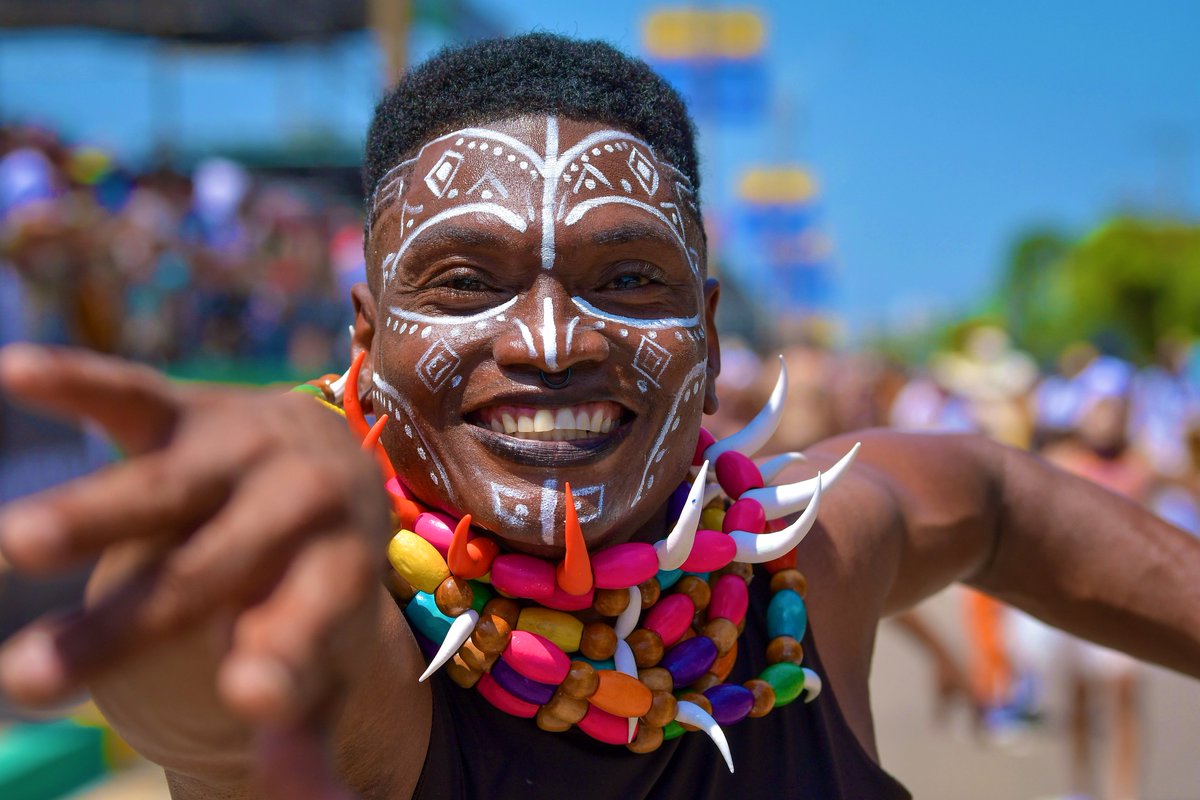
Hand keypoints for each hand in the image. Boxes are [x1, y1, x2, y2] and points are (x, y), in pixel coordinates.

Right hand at [0, 344, 389, 796]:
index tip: (252, 695)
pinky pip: (131, 392)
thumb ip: (304, 727)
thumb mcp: (320, 653)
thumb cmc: (311, 582)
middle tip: (28, 681)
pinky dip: (77, 380)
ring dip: (89, 513)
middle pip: (208, 572)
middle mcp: (298, 505)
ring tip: (15, 544)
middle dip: (124, 625)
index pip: (310, 624)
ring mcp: (239, 454)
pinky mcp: (188, 411)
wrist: (331, 465)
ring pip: (161, 489)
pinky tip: (16, 371)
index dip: (282, 660)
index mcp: (336, 573)